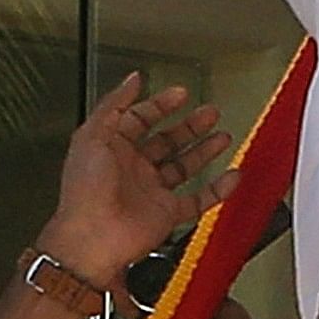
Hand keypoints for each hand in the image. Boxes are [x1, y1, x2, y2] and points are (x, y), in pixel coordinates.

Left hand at [35, 74, 239, 289]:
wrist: (93, 238)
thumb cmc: (86, 190)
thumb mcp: (93, 135)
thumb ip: (113, 104)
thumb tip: (132, 80)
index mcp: (113, 148)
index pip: (140, 119)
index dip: (161, 105)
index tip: (181, 94)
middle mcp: (133, 168)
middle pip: (167, 141)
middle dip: (190, 126)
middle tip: (210, 112)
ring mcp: (151, 191)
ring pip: (184, 167)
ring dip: (204, 151)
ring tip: (223, 136)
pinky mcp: (166, 213)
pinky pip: (197, 199)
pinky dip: (217, 190)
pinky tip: (232, 176)